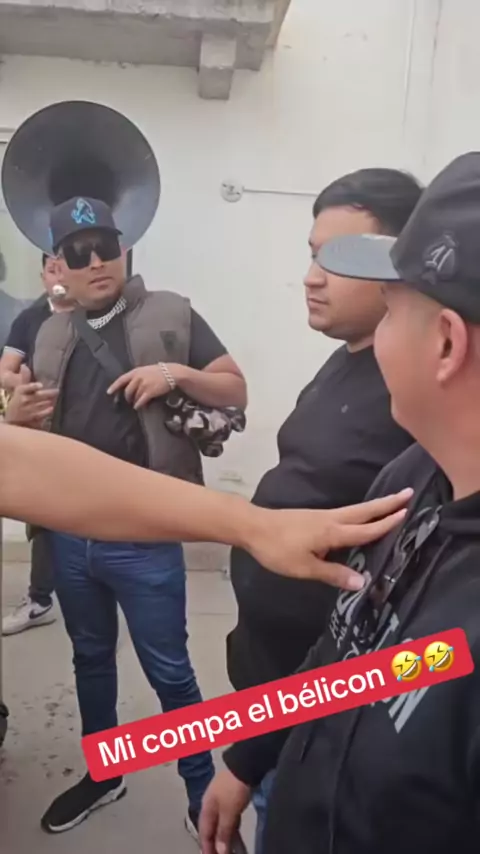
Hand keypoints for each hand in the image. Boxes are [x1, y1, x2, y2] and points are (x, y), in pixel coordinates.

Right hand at [5, 366, 58, 427]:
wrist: (13, 416)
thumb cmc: (18, 399)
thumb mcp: (20, 388)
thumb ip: (25, 378)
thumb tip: (25, 365)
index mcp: (21, 391)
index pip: (26, 388)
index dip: (33, 386)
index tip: (40, 385)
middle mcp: (24, 400)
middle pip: (38, 396)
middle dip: (49, 394)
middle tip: (57, 391)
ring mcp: (28, 409)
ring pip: (41, 404)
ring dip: (50, 401)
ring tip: (56, 398)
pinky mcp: (32, 417)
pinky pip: (41, 414)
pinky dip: (47, 411)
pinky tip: (52, 408)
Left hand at [107, 365, 177, 409]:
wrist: (172, 373)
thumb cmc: (159, 372)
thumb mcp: (146, 370)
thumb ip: (137, 376)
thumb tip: (130, 385)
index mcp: (136, 371)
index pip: (121, 379)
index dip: (114, 386)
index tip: (108, 392)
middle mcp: (138, 378)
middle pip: (127, 391)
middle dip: (127, 397)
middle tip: (129, 401)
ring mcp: (143, 385)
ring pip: (134, 397)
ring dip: (134, 402)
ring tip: (136, 404)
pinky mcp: (149, 392)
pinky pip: (140, 401)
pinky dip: (139, 405)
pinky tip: (139, 407)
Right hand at [199, 769, 250, 853]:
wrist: (245, 766)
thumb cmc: (233, 788)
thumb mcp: (228, 812)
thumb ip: (223, 831)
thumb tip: (219, 850)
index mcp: (206, 808)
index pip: (204, 833)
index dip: (207, 848)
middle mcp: (211, 806)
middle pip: (212, 830)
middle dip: (215, 845)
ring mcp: (222, 801)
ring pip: (221, 825)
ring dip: (225, 839)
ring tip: (231, 852)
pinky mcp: (232, 799)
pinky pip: (230, 820)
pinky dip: (232, 830)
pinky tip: (237, 839)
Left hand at [247, 489, 412, 589]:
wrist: (253, 527)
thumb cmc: (277, 549)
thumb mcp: (305, 568)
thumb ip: (333, 574)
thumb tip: (362, 582)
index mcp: (332, 532)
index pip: (366, 529)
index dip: (387, 523)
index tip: (407, 513)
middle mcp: (331, 520)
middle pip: (365, 511)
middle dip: (387, 503)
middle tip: (409, 492)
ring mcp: (323, 516)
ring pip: (356, 510)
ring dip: (376, 506)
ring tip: (393, 502)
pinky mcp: (315, 517)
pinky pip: (346, 514)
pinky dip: (361, 512)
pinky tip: (362, 517)